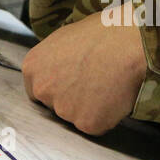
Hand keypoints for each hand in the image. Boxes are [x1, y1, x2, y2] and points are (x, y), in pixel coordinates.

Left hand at [21, 1, 147, 134]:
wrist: (127, 44)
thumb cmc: (102, 33)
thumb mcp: (65, 38)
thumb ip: (53, 60)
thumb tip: (58, 67)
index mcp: (32, 67)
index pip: (37, 89)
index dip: (57, 87)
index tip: (71, 82)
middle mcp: (43, 90)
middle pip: (53, 105)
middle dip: (70, 99)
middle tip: (92, 82)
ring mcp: (63, 109)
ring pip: (75, 116)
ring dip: (89, 108)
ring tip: (106, 85)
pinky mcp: (87, 123)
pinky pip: (96, 125)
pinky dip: (106, 116)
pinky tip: (114, 96)